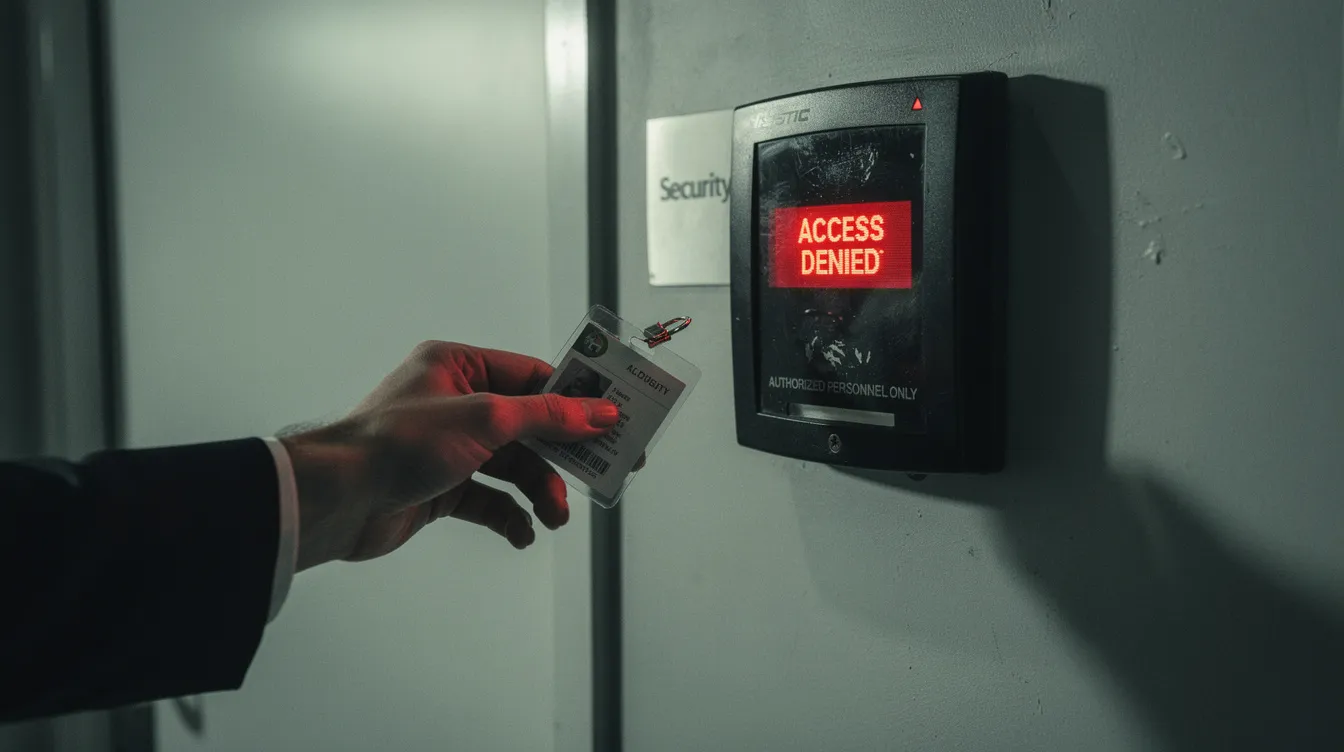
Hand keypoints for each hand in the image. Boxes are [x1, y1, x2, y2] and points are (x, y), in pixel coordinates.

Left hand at [279, 341, 619, 569]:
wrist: (338, 500)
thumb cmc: (397, 444)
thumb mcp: (485, 419)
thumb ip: (546, 416)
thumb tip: (597, 412)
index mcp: (457, 367)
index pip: (532, 377)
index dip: (575, 399)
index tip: (613, 419)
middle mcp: (454, 402)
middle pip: (529, 425)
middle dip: (561, 454)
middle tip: (604, 470)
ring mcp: (448, 447)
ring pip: (513, 467)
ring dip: (539, 492)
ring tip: (554, 516)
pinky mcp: (441, 487)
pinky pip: (490, 500)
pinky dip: (510, 516)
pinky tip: (522, 533)